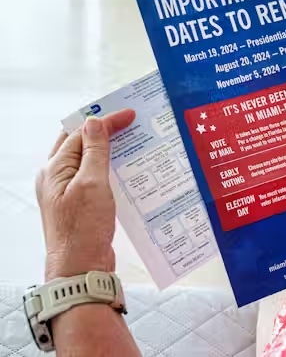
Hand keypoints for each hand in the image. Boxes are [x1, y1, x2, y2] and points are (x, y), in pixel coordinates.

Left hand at [36, 110, 134, 279]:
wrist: (81, 269)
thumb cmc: (83, 230)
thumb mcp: (92, 184)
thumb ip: (94, 151)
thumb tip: (94, 123)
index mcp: (54, 169)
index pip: (80, 133)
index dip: (106, 122)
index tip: (129, 115)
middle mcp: (58, 178)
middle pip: (81, 143)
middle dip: (105, 131)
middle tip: (130, 122)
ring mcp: (69, 192)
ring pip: (90, 160)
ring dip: (110, 150)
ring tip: (133, 142)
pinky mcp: (82, 204)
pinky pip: (97, 177)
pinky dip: (112, 169)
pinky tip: (128, 169)